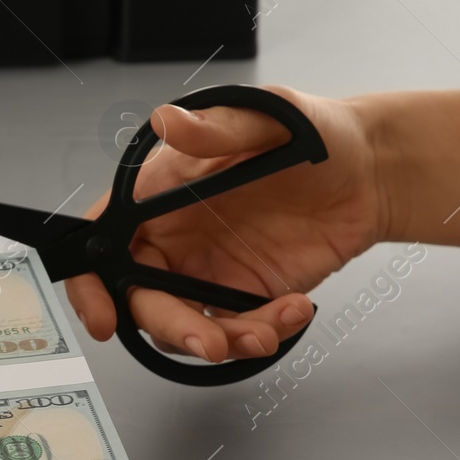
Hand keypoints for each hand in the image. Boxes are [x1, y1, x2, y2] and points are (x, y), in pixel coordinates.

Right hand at [66, 87, 383, 362]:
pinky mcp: (243, 296)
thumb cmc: (311, 133)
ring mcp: (206, 272)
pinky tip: (295, 309)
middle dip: (173, 327)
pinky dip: (263, 333)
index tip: (103, 318)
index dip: (90, 281)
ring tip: (266, 331)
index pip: (102, 238)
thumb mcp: (266, 117)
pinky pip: (236, 331)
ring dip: (223, 340)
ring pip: (187, 326)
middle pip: (142, 297)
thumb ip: (215, 128)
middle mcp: (174, 237)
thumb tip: (169, 121)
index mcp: (159, 193)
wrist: (370, 172)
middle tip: (211, 342)